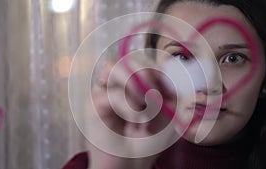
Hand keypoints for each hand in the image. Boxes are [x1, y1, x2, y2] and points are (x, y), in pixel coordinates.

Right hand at [87, 54, 175, 168]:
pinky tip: (136, 119)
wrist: (131, 165)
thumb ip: (171, 93)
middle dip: (148, 74)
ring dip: (134, 85)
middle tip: (157, 96)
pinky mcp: (94, 105)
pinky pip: (111, 94)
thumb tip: (168, 74)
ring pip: (114, 66)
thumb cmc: (148, 141)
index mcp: (134, 82)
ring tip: (143, 107)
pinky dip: (128, 105)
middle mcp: (117, 83)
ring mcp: (105, 91)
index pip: (143, 59)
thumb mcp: (168, 115)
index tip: (169, 90)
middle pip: (128, 57)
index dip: (157, 69)